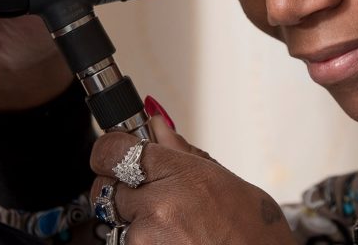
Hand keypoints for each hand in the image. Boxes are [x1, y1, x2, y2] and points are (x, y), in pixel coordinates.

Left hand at [90, 122, 295, 243]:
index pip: (113, 150)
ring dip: (136, 222)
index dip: (109, 151)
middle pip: (106, 187)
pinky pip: (128, 243)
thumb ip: (180, 152)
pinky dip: (145, 242)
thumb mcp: (221, 178)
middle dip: (124, 190)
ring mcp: (146, 239)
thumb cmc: (251, 229)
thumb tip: (156, 124)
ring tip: (175, 228)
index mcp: (178, 173)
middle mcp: (156, 206)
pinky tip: (174, 241)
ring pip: (118, 221)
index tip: (112, 154)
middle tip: (153, 197)